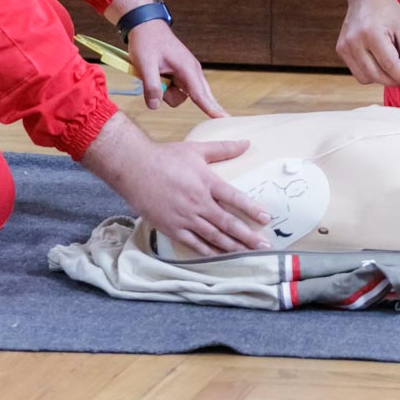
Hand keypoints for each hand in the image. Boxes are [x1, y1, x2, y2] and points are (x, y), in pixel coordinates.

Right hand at [79, 114, 271, 255]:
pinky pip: (193, 244)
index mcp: (206, 182)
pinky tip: (219, 256)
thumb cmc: (165, 157)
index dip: (251, 209)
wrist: (134, 168)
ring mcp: (184, 217)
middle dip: (247, 236)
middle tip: (264, 246)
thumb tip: (246, 143)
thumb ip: (223, 149)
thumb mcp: (196, 149)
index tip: (265, 219)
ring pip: (213, 236)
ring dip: (232, 247)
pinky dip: (208, 251)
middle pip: (227, 223)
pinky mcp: (171, 228)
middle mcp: (197, 202)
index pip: (234, 198)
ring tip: (247, 254)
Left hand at [124, 19, 226, 116]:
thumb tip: (154, 106)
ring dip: (166, 92)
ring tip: (153, 75)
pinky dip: (165, 88)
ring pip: (181, 96)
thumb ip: (151, 86)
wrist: (145, 25)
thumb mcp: (144, 64)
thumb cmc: (147, 41)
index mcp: (187, 68)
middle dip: (175, 97)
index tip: (225, 119)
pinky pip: (176, 90)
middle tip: (166, 85)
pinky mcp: (180, 74)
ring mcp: (187, 73)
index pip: (201, 94)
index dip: (212, 109)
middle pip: (196, 97)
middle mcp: (192, 71)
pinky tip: (156, 75)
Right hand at [335, 0, 399, 88]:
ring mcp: (344, 47)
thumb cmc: (386, 9)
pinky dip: (371, 73)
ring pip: (365, 78)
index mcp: (371, 33)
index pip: (389, 65)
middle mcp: (354, 42)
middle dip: (395, 80)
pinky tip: (380, 63)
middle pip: (376, 75)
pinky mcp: (341, 50)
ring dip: (382, 79)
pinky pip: (358, 72)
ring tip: (394, 69)